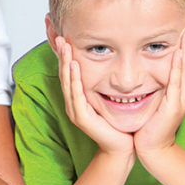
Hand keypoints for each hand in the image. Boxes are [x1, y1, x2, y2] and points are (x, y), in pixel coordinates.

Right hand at [55, 37, 134, 158]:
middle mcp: (73, 103)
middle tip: (61, 37)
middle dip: (62, 55)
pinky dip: (74, 79)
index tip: (65, 38)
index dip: (66, 56)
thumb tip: (113, 64)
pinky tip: (74, 66)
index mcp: (79, 98)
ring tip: (66, 46)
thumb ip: (108, 84)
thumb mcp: (112, 98)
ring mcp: (75, 111)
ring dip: (66, 62)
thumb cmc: (119, 124)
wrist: (123, 147)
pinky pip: (76, 94)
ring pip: (68, 82)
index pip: (70, 73)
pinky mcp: (82, 117)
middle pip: (65, 74)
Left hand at [134, 23, 184, 158]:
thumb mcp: (157, 100)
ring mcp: (183, 100)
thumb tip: (154, 69)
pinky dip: (178, 67)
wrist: (152, 149)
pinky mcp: (175, 106)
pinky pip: (177, 82)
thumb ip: (160, 86)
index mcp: (184, 92)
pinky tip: (179, 53)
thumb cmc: (151, 125)